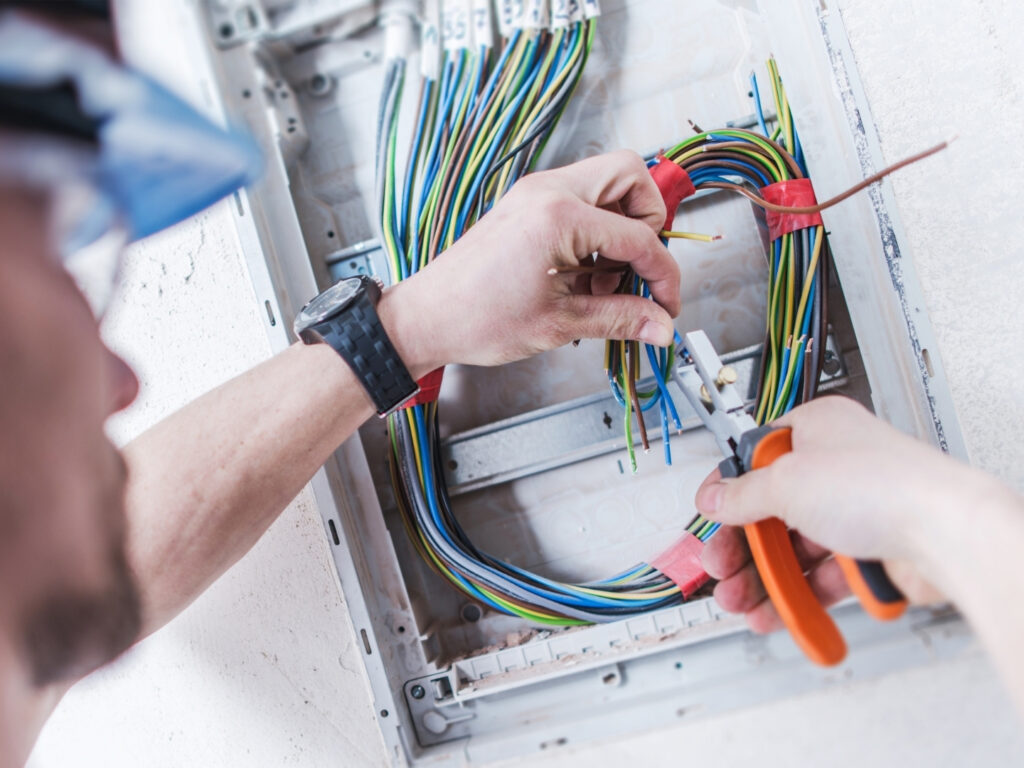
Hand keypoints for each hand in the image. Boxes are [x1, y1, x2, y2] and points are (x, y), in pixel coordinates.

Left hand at [378, 150, 678, 371]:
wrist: (427, 318)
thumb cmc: (475, 318)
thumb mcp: (559, 323)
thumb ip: (620, 318)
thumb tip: (660, 325)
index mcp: (558, 215)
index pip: (639, 236)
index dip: (662, 275)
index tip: (666, 304)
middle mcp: (547, 191)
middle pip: (631, 176)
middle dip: (648, 223)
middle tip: (638, 270)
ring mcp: (535, 193)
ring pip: (607, 185)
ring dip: (621, 229)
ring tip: (603, 283)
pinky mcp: (527, 204)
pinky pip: (581, 202)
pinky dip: (595, 233)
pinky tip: (583, 277)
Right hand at [694, 396, 966, 631]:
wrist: (945, 533)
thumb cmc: (884, 485)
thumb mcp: (787, 481)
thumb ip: (742, 494)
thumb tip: (715, 497)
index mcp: (817, 429)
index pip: (757, 457)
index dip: (728, 488)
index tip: (708, 515)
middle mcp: (837, 467)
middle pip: (772, 509)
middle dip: (741, 545)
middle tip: (720, 567)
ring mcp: (856, 511)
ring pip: (795, 548)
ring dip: (763, 577)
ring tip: (741, 601)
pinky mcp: (871, 553)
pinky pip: (822, 576)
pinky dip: (797, 595)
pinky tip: (777, 610)